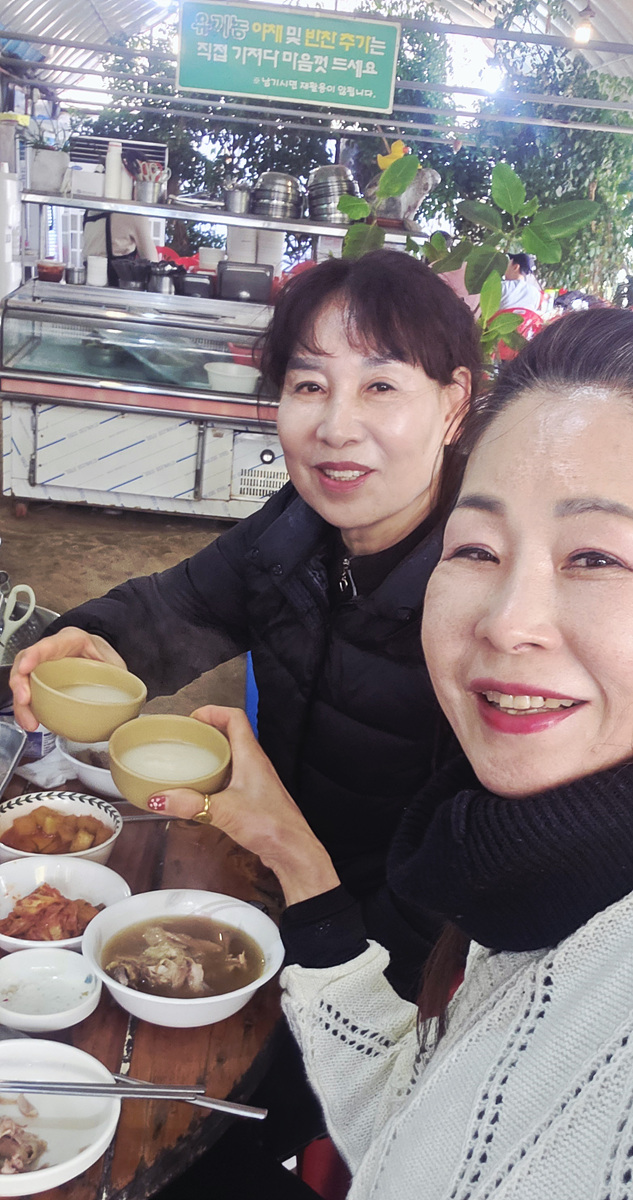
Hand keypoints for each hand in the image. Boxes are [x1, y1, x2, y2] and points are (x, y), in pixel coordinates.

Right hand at [10, 628, 126, 731]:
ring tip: (30, 721)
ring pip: (23, 682)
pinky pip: (29, 695)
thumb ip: (119, 679)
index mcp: (71, 640)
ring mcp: (44, 668)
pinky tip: (32, 722)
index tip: (26, 668)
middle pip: (26, 663)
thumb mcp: (115, 664)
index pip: (49, 644)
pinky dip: (27, 710)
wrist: (102, 658)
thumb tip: (130, 706)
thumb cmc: (104, 657)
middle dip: (21, 683)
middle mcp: (52, 652)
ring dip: (22, 704)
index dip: (34, 655)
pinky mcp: (41, 683)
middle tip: (25, 701)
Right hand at [147, 705, 339, 905]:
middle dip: (208, 732)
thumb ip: (189, 804)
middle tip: (186, 738)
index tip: (192, 717)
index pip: (235, 718)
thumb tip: (159, 798)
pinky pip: (234, 776)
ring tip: (190, 760)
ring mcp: (257, 780)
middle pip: (232, 735)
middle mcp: (256, 764)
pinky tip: (203, 790)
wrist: (292, 850)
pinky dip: (217, 775)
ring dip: (213, 754)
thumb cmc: (270, 825)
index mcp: (251, 756)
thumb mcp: (222, 811)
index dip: (214, 711)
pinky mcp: (255, 797)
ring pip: (233, 756)